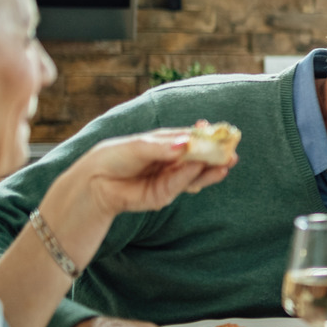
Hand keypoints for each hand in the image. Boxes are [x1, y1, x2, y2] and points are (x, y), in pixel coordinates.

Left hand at [60, 127, 236, 218]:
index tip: (221, 131)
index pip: (191, 138)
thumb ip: (162, 147)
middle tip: (231, 152)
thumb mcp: (138, 146)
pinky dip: (193, 177)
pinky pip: (182, 185)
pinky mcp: (165, 195)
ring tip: (226, 163)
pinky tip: (204, 170)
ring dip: (212, 169)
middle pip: (199, 157)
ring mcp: (170, 178)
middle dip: (216, 155)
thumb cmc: (114, 157)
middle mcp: (172, 160)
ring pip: (196, 173)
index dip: (207, 135)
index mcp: (166, 143)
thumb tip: (185, 145)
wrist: (95, 183)